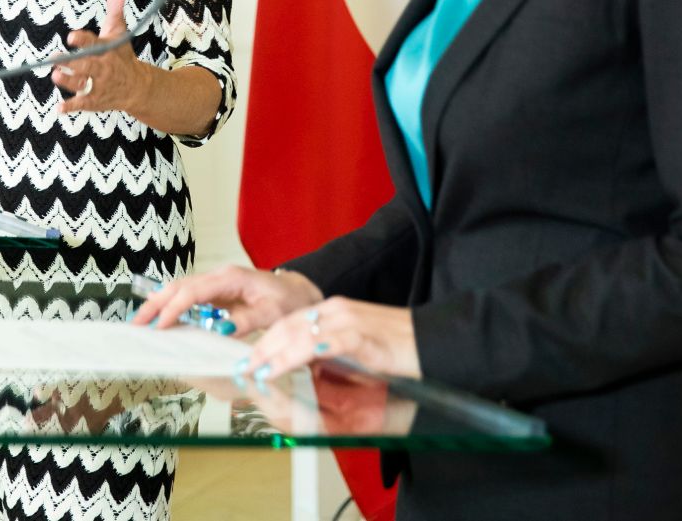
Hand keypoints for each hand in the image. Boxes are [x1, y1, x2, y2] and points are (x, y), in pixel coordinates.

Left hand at [52, 0, 152, 114]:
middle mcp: (103, 68)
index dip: (82, 39)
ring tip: (55, 76)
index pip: (94, 42)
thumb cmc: (123, 56)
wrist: (138, 87)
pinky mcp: (94, 100)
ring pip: (81, 84)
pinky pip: (82, 105)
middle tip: (55, 58)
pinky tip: (59, 109)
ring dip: (68, 81)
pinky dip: (70, 107)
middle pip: (86, 65)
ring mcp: (98, 85)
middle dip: (71, 62)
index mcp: (106, 49)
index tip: (71, 36)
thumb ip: (115, 10)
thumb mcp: (119, 32)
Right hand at [133, 265, 323, 334]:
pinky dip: (171, 305)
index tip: (160, 326)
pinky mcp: (217, 293)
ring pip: (181, 289)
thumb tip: (221, 329)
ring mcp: (217, 284)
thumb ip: (248, 320)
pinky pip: (190, 297)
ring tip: (141, 321)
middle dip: (156, 303)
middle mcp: (220, 277)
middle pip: (180, 286)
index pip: (194, 291)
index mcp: (231, 278)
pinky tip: (158, 313)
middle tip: (137, 323)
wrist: (300, 291)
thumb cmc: (290, 300)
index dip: (174, 308)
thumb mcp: (274, 313)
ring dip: (160, 303)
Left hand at [239, 298, 419, 384]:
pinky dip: (297, 357)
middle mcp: (336, 311)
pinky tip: (282, 368)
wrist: (438, 344)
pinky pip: (321, 345)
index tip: (249, 359)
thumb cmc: (402, 351)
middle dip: (260, 347)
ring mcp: (348, 321)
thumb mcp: (358, 353)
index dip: (266, 340)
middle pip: (286, 324)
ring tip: (254, 371)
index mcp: (334, 312)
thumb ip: (332, 356)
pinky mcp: (361, 336)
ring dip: (271, 354)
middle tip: (242, 368)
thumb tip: (307, 371)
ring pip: (298, 332)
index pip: (290, 322)